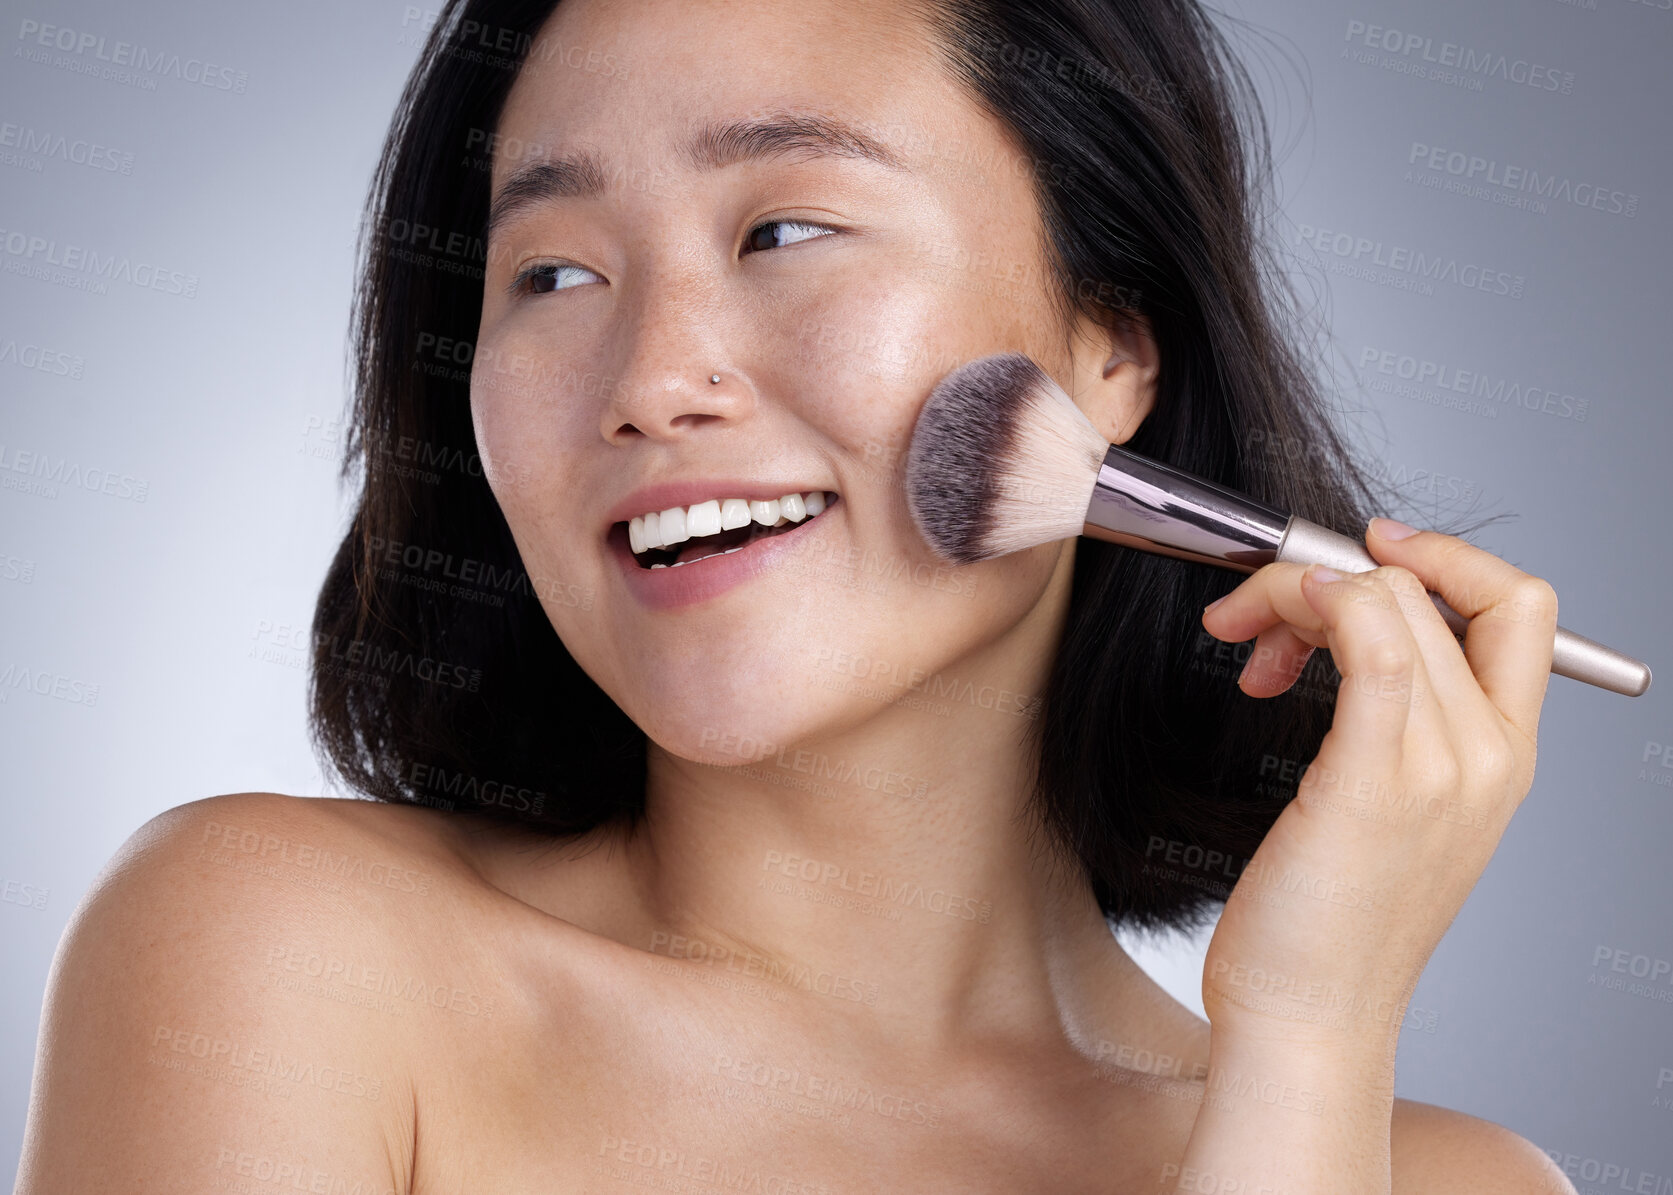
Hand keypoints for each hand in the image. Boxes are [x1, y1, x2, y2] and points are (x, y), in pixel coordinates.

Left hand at [1194, 517, 1558, 1050]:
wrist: (1310, 1015)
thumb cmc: (1328, 917)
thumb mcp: (1385, 805)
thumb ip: (1390, 717)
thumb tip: (1343, 622)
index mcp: (1507, 757)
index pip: (1521, 607)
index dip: (1448, 555)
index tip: (1368, 549)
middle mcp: (1492, 754)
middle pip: (1424, 591)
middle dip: (1321, 579)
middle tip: (1254, 627)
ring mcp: (1445, 766)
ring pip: (1387, 598)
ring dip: (1293, 592)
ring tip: (1247, 652)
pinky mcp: (1379, 778)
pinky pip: (1369, 639)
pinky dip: (1310, 606)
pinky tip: (1260, 642)